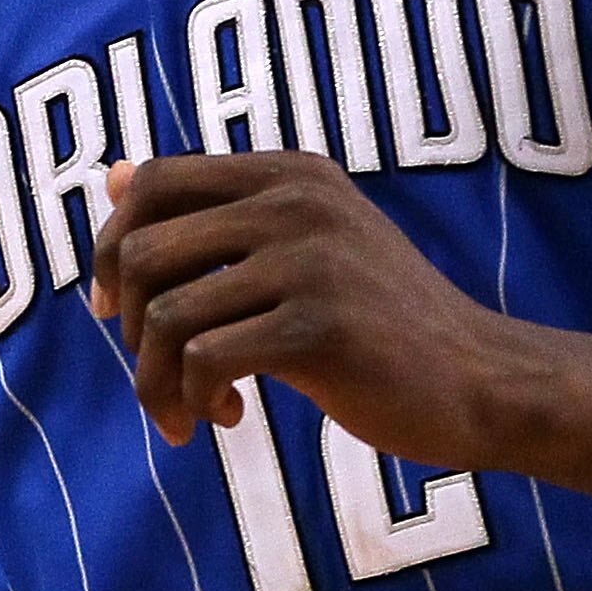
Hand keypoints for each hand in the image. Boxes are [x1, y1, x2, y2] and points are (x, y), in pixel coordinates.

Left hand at [85, 151, 591, 503]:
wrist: (481, 379)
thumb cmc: (381, 322)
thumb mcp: (303, 247)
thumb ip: (213, 213)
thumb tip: (110, 176)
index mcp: (288, 173)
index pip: (152, 183)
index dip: (113, 248)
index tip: (123, 311)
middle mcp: (296, 201)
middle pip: (142, 250)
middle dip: (130, 328)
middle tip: (159, 374)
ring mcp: (310, 260)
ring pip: (167, 316)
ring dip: (156, 381)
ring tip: (190, 410)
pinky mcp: (319, 325)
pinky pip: (205, 361)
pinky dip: (195, 401)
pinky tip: (229, 417)